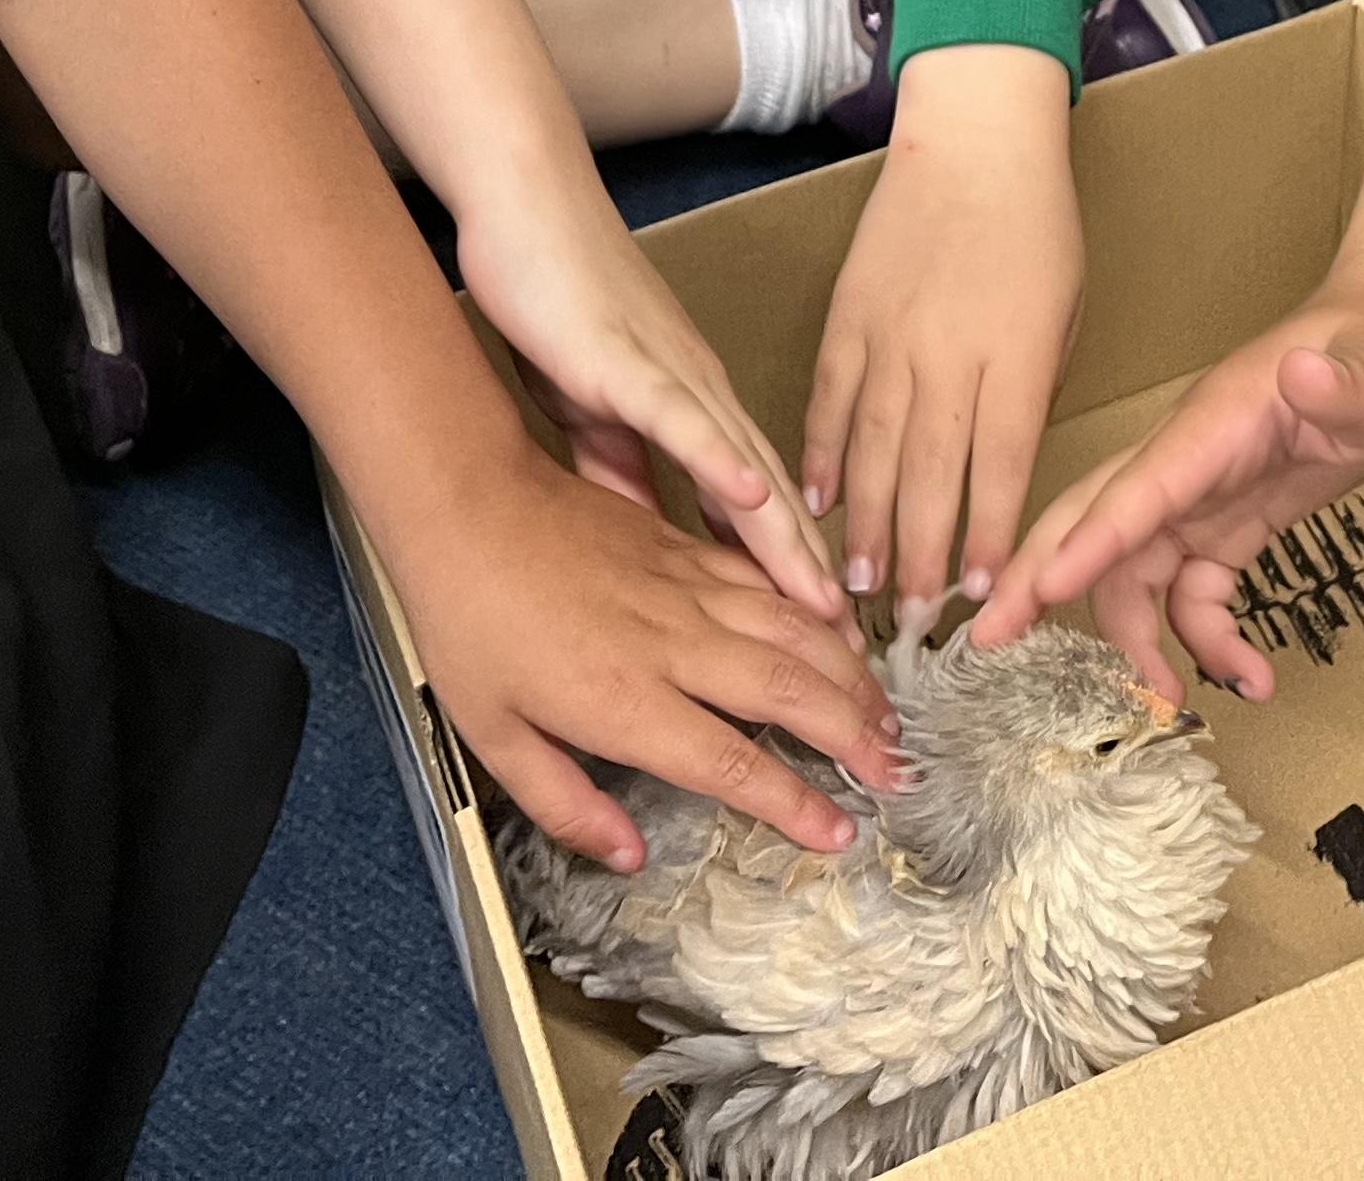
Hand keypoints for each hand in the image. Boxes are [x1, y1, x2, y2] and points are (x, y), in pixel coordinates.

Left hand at [387, 446, 900, 873]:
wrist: (467, 507)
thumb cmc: (469, 624)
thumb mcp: (491, 736)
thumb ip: (564, 804)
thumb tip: (627, 856)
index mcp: (626, 701)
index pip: (733, 765)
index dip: (794, 804)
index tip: (836, 833)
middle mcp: (674, 645)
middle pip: (790, 693)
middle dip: (855, 735)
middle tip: (896, 771)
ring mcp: (687, 589)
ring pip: (794, 632)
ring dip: (850, 675)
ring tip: (886, 713)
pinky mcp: (686, 549)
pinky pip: (768, 586)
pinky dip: (815, 615)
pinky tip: (837, 634)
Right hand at [456, 176, 847, 626]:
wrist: (525, 209)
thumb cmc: (556, 303)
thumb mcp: (592, 409)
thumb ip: (625, 470)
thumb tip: (650, 542)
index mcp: (696, 411)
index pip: (758, 507)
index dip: (791, 573)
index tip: (824, 640)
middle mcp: (703, 397)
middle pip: (773, 498)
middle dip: (810, 575)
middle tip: (850, 650)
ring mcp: (672, 377)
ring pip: (744, 465)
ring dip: (787, 535)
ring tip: (826, 601)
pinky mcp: (627, 360)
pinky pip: (681, 414)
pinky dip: (718, 456)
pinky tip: (752, 495)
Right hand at [801, 44, 1078, 611]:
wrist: (975, 137)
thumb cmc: (1038, 225)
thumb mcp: (1064, 312)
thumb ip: (1031, 390)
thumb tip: (1000, 464)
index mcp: (1016, 356)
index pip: (1000, 468)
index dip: (988, 537)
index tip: (980, 595)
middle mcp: (949, 356)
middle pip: (927, 475)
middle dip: (916, 556)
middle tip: (905, 621)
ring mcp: (890, 337)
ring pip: (870, 450)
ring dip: (862, 524)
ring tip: (854, 585)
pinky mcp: (848, 316)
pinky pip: (829, 400)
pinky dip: (819, 454)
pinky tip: (813, 502)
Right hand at [969, 282, 1363, 699]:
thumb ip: (1343, 383)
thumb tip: (1305, 373)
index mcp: (1214, 422)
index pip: (1139, 486)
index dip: (1091, 540)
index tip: (1041, 589)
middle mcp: (1191, 459)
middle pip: (1096, 520)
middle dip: (1040, 578)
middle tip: (990, 640)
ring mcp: (1205, 491)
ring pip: (1136, 569)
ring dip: (1137, 638)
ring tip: (1166, 703)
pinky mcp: (1231, 519)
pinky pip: (1194, 589)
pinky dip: (1206, 639)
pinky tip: (1249, 676)